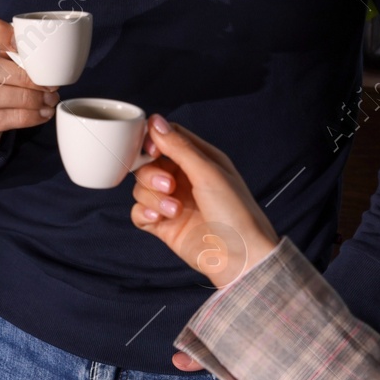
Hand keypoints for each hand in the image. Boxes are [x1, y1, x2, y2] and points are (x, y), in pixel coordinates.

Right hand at [131, 116, 279, 290]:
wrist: (241, 258)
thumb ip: (179, 147)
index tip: (150, 150)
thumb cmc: (236, 214)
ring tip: (174, 209)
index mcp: (200, 161)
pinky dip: (144, 212)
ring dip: (152, 196)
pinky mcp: (164, 225)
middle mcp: (185, 179)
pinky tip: (160, 218)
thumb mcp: (208, 173)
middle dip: (151, 173)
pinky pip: (139, 212)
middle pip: (149, 163)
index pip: (168, 138)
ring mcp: (173, 202)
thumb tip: (155, 121)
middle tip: (169, 185)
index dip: (154, 141)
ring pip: (141, 187)